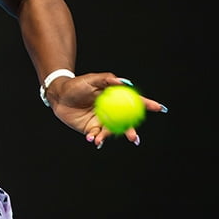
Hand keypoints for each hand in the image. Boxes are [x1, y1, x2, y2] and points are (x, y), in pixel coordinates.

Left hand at [45, 72, 167, 148]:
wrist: (59, 96)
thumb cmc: (76, 85)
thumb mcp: (91, 79)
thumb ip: (107, 79)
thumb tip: (124, 82)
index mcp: (115, 99)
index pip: (135, 102)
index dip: (148, 105)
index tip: (159, 108)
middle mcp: (112, 112)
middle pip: (126, 122)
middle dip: (131, 131)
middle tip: (133, 137)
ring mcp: (102, 121)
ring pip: (112, 132)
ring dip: (110, 138)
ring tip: (101, 139)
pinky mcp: (92, 129)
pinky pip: (97, 137)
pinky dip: (96, 139)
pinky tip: (91, 138)